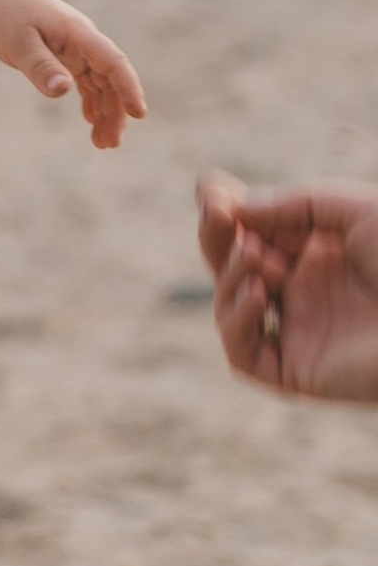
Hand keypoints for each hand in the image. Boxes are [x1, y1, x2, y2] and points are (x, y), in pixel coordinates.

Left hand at [0, 0, 145, 147]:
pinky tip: (90, 120)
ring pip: (99, 82)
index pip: (113, 62)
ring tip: (102, 143)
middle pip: (110, 78)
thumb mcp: (18, 43)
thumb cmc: (0, 14)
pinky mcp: (61, 52)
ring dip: (104, 110)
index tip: (139, 114)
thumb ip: (40, 67)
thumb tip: (64, 90)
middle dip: (115, 111)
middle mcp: (82, 39)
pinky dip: (90, 99)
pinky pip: (85, 79)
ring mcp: (73, 46)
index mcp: (77, 33)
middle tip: (109, 144)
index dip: (129, 87)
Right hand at [197, 173, 377, 401]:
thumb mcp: (353, 210)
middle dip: (218, 238)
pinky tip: (260, 293)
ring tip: (258, 258)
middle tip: (215, 212)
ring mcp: (302, 335)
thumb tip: (233, 206)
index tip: (211, 190)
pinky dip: (238, 322)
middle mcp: (308, 295)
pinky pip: (244, 354)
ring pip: (232, 309)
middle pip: (235, 269)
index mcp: (323, 256)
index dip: (229, 214)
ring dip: (229, 277)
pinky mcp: (298, 374)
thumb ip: (292, 205)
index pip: (257, 235)